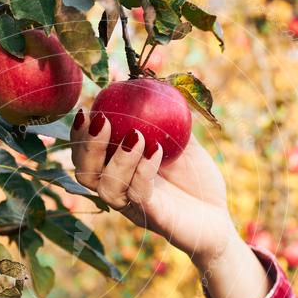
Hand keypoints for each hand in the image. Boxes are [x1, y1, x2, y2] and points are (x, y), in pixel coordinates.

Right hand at [69, 109, 270, 297]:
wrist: (219, 217)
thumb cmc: (197, 179)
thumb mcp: (182, 141)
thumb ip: (165, 116)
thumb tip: (153, 78)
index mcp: (117, 173)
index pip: (86, 156)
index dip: (79, 135)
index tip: (86, 108)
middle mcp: (118, 191)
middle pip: (85, 174)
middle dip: (87, 147)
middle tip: (101, 119)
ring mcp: (133, 208)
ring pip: (107, 187)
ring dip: (117, 159)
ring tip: (136, 135)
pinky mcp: (153, 219)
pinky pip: (140, 194)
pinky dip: (144, 170)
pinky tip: (156, 150)